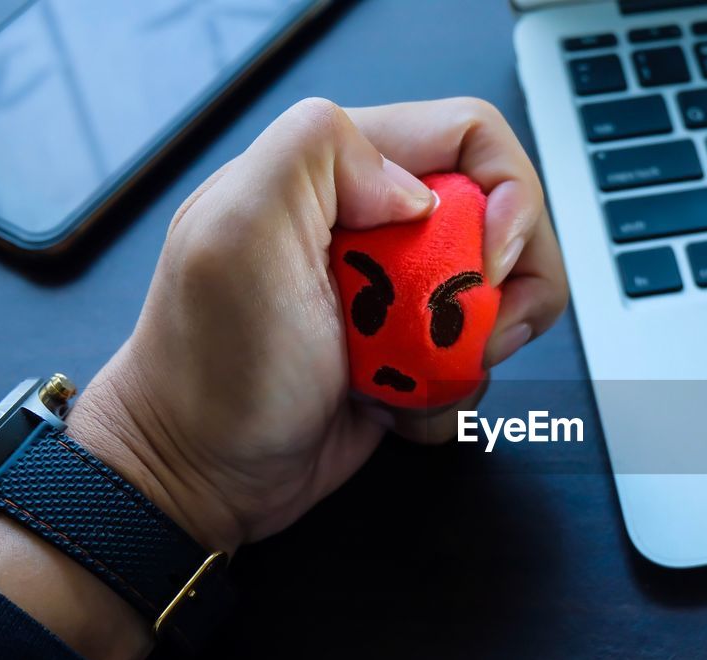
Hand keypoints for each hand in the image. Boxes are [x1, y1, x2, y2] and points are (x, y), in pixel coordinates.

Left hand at [0, 98, 565, 659]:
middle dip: (500, 287)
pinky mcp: (411, 350)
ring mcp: (400, 292)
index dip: (505, 196)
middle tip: (456, 332)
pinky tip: (391, 404)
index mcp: (341, 171)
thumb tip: (415, 189)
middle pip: (504, 221)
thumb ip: (317, 154)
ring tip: (410, 375)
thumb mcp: (237, 233)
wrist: (201, 474)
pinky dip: (450, 393)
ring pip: (500, 297)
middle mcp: (379, 223)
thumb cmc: (208, 369)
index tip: (485, 263)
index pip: (472, 138)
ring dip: (473, 349)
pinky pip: (475, 360)